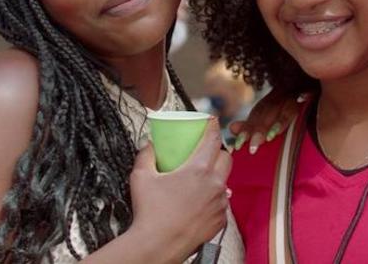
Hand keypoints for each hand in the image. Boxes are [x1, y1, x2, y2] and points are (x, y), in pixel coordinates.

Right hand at [130, 119, 230, 261]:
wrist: (157, 245)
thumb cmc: (150, 212)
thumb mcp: (141, 177)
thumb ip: (146, 155)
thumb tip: (149, 144)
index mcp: (198, 169)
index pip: (213, 139)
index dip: (213, 126)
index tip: (212, 120)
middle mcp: (214, 184)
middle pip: (226, 158)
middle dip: (218, 152)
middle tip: (204, 154)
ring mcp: (220, 203)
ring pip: (225, 181)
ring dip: (216, 177)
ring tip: (200, 181)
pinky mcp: (220, 220)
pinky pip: (222, 203)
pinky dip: (213, 199)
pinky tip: (199, 202)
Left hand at [230, 90, 309, 153]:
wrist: (312, 78)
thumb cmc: (292, 100)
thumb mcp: (271, 110)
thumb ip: (253, 121)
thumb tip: (231, 128)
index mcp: (274, 97)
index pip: (258, 113)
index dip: (248, 128)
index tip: (238, 146)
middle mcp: (284, 92)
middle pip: (270, 109)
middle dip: (260, 128)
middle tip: (252, 148)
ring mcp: (299, 88)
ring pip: (288, 104)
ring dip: (280, 119)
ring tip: (271, 136)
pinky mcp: (314, 87)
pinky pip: (311, 90)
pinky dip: (306, 94)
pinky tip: (303, 98)